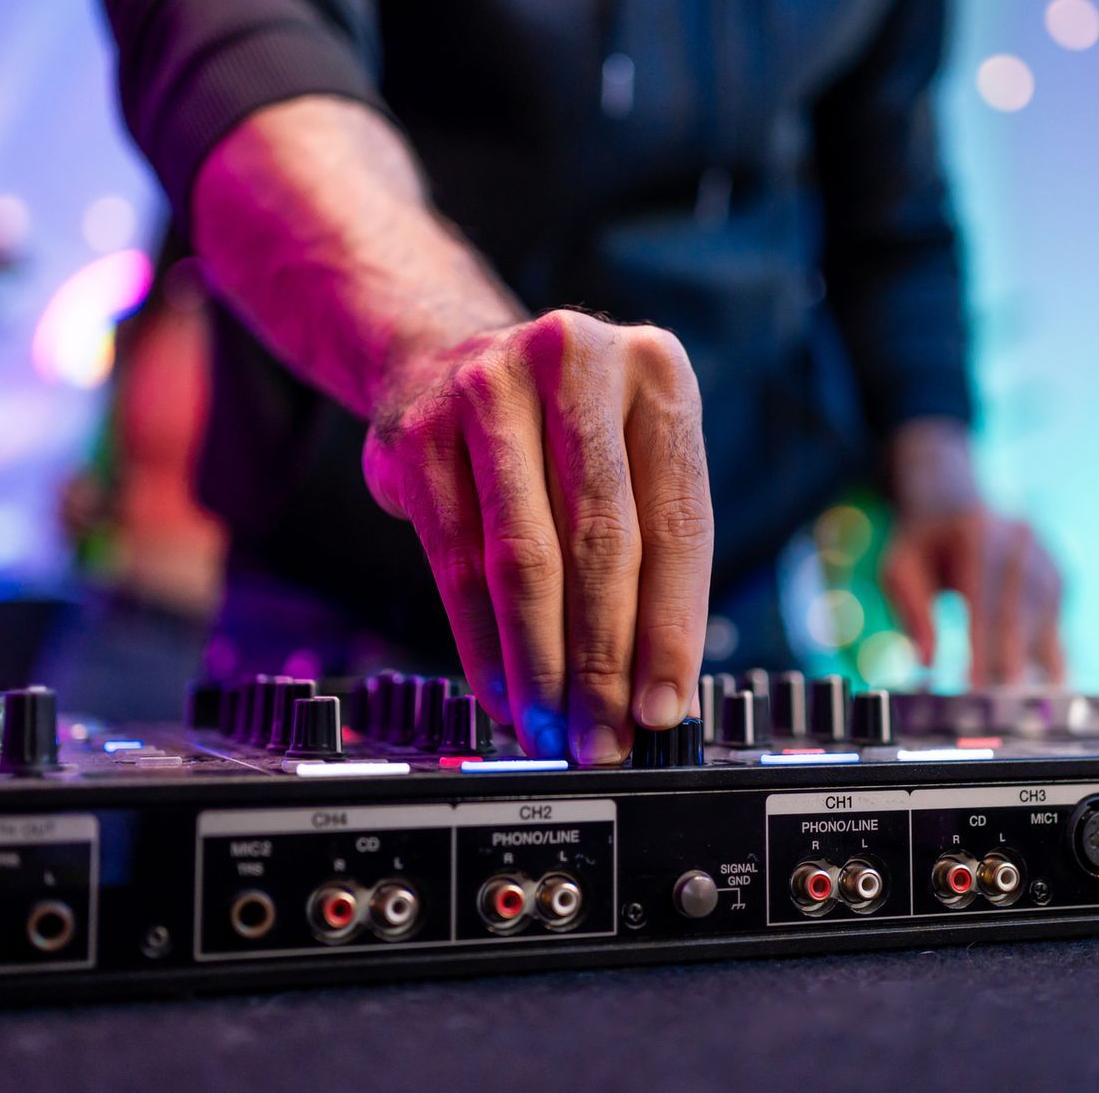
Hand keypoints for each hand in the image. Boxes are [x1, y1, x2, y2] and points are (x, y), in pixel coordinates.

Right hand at [362, 309, 713, 762]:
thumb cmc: (559, 431)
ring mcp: (489, 388)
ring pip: (523, 559)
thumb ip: (651, 550)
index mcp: (657, 370)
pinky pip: (456, 564)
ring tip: (551, 728)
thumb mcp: (627, 455)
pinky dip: (482, 644)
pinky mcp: (420, 433)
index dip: (672, 628)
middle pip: (601, 542)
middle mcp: (576, 361)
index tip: (662, 707)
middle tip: (601, 737)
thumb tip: (656, 690)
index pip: (678, 522)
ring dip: (539, 664)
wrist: (445, 362)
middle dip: (603, 661)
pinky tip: (502, 693)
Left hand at [877, 419, 1064, 685]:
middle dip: (1011, 657)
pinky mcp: (1058, 574)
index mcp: (978, 530)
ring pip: (1043, 616)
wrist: (954, 502)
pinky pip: (1055, 620)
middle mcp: (1020, 538)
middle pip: (1019, 608)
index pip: (982, 595)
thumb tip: (927, 662)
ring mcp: (1044, 555)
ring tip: (1022, 701)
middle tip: (1001, 700)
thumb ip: (911, 610)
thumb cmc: (922, 541)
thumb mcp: (899, 567)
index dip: (980, 643)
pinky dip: (1048, 652)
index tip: (973, 683)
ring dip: (1032, 660)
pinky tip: (1043, 685)